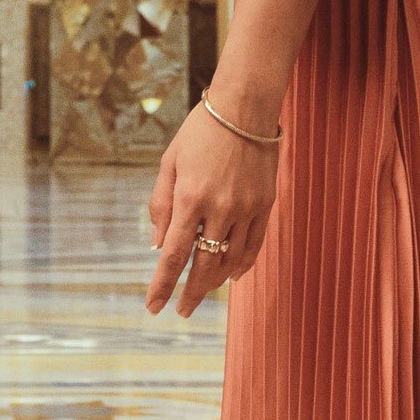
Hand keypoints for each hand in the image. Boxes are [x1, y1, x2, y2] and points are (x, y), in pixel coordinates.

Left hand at [145, 102, 280, 318]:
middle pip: (204, 266)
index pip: (174, 255)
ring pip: (230, 260)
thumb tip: (159, 245)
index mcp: (190, 197)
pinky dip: (241, 265)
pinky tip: (231, 275)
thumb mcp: (170, 162)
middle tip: (181, 312)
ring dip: (214, 281)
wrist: (245, 107)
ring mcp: (246, 208)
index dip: (162, 285)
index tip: (154, 307)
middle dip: (191, 294)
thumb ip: (161, 204)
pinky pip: (253, 245)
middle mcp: (219, 207)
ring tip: (201, 291)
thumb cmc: (200, 132)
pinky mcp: (265, 204)